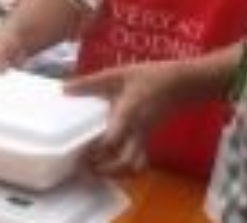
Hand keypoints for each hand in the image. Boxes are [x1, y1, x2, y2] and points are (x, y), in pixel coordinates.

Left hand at [66, 61, 185, 176]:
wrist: (182, 83)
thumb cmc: (149, 76)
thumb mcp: (116, 74)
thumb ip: (90, 83)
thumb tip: (64, 89)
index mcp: (128, 113)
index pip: (112, 140)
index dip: (96, 151)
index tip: (78, 153)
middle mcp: (138, 130)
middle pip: (127, 163)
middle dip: (106, 170)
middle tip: (86, 167)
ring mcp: (146, 136)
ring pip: (136, 166)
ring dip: (117, 172)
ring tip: (97, 168)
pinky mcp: (149, 138)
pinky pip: (140, 160)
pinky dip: (126, 167)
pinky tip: (111, 160)